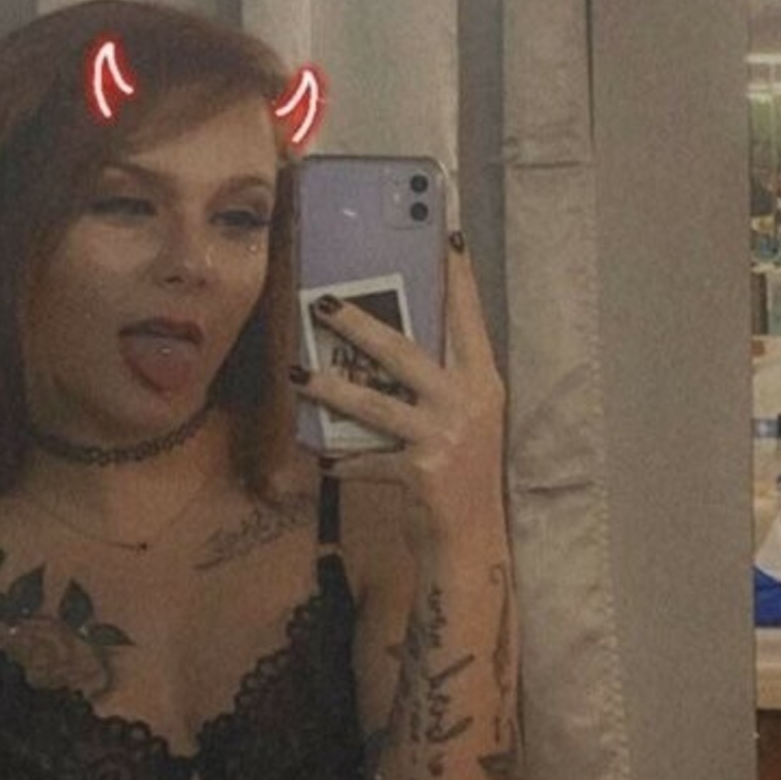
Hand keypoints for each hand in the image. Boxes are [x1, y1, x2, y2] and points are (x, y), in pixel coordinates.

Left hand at [293, 237, 506, 523]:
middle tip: (321, 302)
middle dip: (360, 325)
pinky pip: (367, 460)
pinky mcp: (421, 473)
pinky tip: (324, 458)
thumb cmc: (461, 474)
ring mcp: (445, 438)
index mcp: (483, 383)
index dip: (458, 277)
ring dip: (332, 388)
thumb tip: (386, 344)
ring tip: (298, 373)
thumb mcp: (464, 420)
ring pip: (376, 403)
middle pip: (406, 352)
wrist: (471, 543)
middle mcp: (468, 403)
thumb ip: (439, 383)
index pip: (469, 318)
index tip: (446, 235)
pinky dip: (344, 459)